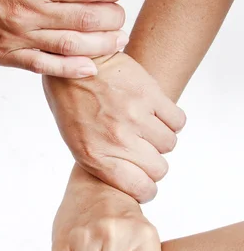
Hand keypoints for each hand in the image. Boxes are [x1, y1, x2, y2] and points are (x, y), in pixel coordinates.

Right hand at [0, 0, 126, 76]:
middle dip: (113, 18)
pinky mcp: (7, 55)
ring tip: (117, 41)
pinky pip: (45, 65)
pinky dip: (71, 69)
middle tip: (120, 19)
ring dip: (101, 44)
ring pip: (71, 43)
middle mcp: (28, 10)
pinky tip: (91, 67)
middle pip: (86, 17)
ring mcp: (18, 36)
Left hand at [44, 51, 186, 201]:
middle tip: (141, 149)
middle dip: (152, 163)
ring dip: (159, 138)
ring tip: (142, 126)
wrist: (74, 62)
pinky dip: (170, 120)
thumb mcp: (77, 141)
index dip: (146, 189)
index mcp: (95, 156)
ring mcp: (135, 116)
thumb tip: (133, 180)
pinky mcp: (150, 95)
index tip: (144, 182)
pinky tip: (154, 113)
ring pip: (169, 144)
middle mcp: (116, 139)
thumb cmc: (73, 104)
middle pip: (159, 169)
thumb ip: (104, 163)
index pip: (140, 189)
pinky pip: (178, 121)